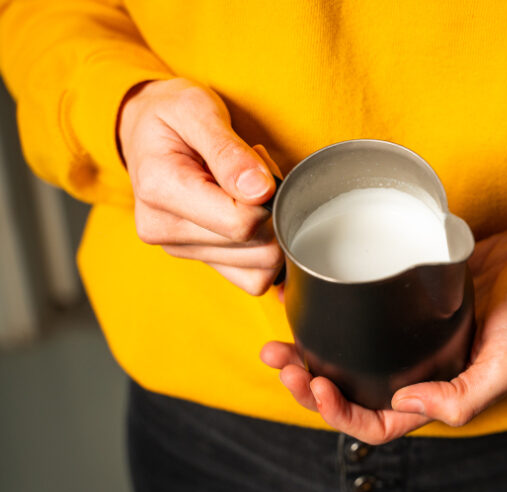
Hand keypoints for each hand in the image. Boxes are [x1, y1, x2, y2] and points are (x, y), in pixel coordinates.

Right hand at [118, 78, 282, 294]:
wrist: (144, 129)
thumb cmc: (171, 115)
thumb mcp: (196, 109)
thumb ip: (229, 150)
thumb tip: (260, 191)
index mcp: (160, 190)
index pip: (240, 222)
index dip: (268, 195)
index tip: (257, 163)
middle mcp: (164, 230)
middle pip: (256, 248)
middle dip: (273, 209)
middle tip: (256, 173)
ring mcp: (180, 249)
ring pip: (260, 267)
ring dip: (272, 229)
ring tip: (250, 192)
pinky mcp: (198, 259)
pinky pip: (252, 277)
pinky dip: (265, 250)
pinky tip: (252, 217)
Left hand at [260, 212, 506, 443]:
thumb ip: (464, 398)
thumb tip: (405, 407)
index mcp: (441, 394)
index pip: (379, 424)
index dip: (341, 415)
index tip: (317, 385)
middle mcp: (421, 370)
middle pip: (352, 394)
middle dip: (310, 386)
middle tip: (282, 363)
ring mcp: (411, 336)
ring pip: (350, 360)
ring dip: (311, 357)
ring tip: (279, 344)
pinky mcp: (407, 302)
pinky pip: (362, 319)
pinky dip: (331, 320)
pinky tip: (306, 307)